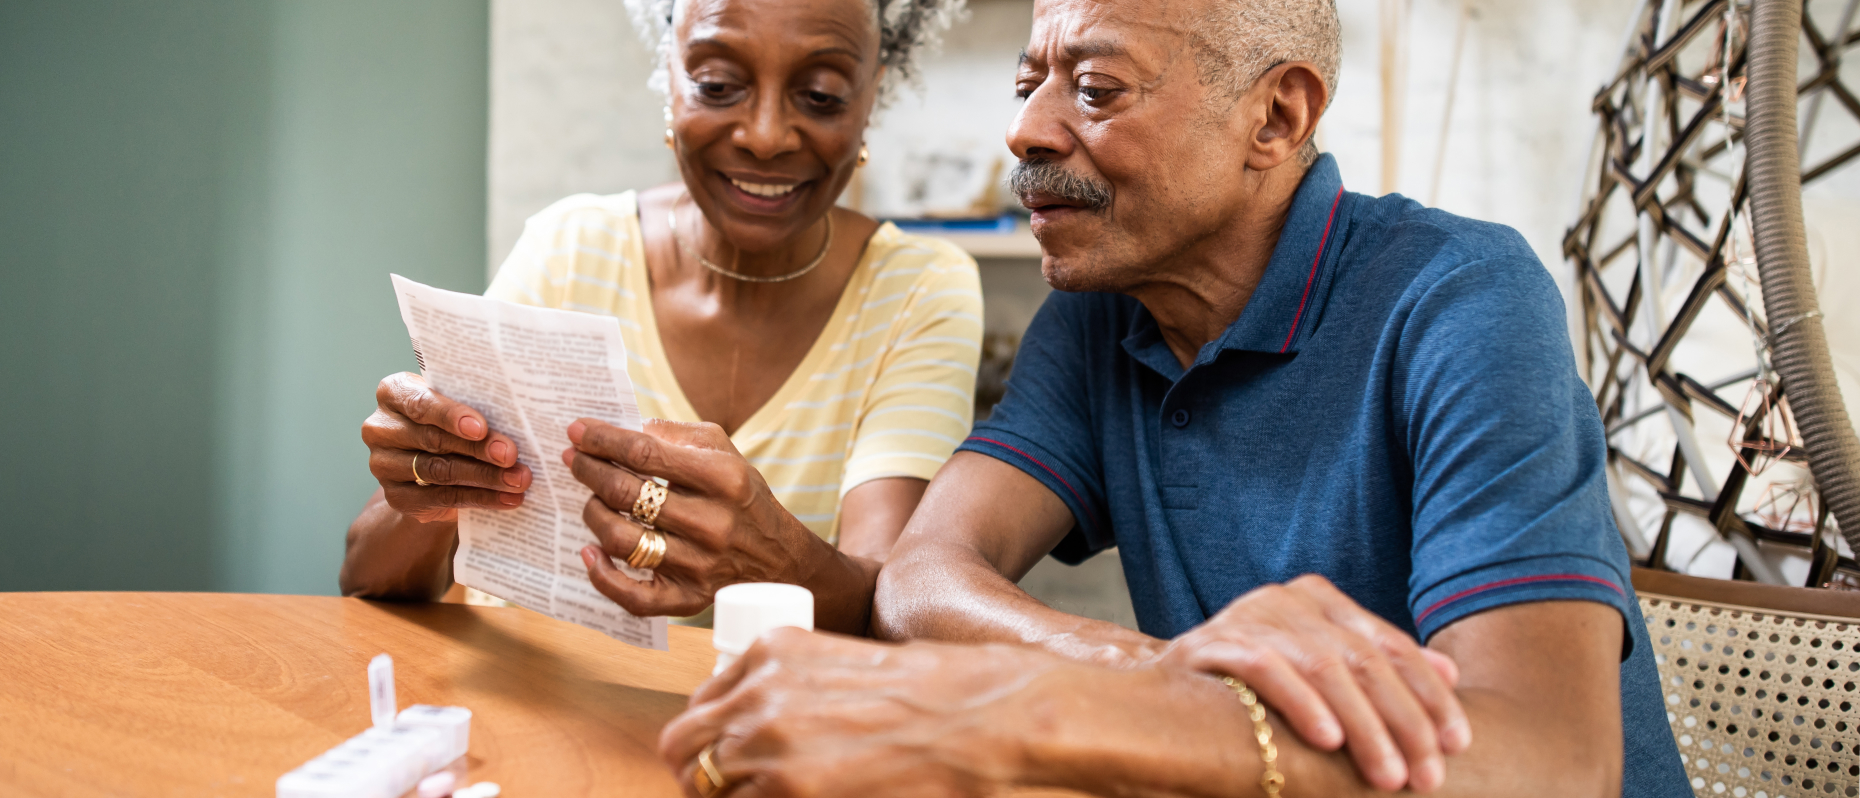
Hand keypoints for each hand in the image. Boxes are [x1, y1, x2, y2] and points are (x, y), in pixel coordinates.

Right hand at [361, 372, 530, 522]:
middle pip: (434, 439)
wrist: (428, 471)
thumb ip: (473, 409)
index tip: (481, 428)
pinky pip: (442, 498)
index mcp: (394, 393)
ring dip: (485, 477)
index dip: (451, 416)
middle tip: (511, 455)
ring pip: (440, 471)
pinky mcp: (396, 497)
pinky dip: (480, 498)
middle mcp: (381, 428)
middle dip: (478, 448)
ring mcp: (383, 465)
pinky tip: (507, 498)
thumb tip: (518, 424)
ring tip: (518, 480)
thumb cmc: (449, 424)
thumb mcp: (455, 409)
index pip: (420, 403)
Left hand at [564, 418, 833, 617]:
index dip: (603, 440)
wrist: (781, 558)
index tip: (577, 430)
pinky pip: (634, 596)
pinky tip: (589, 553)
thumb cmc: (743, 498)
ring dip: (593, 514)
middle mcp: (712, 522)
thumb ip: (678, 435)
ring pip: (621, 540)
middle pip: (626, 493)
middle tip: (573, 460)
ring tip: (590, 500)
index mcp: (723, 478)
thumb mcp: (726, 452)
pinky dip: (602, 576)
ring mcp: (699, 565)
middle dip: (589, 470)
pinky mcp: (689, 598)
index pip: (645, 453)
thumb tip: (628, 429)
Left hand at [658, 628, 1046, 797]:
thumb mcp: (845, 665)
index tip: (728, 759)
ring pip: (702, 786)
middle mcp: (757, 692)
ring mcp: (767, 743)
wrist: (977, 717)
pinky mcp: (788, 790)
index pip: (700, 704)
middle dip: (698, 774)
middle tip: (731, 792)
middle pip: (682, 748)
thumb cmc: (932, 694)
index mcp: (771, 651)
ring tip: (776, 794)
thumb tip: (760, 733)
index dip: (710, 739)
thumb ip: (794, 688)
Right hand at [1154, 574, 1469, 792]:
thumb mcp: (1323, 677)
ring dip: (1364, 726)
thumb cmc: (1253, 694)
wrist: (1160, 697)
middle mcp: (1288, 598)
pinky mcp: (1213, 641)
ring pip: (1324, 667)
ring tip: (1387, 774)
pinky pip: (1267, 669)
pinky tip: (1328, 740)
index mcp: (1321, 599)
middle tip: (1426, 776)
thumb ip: (1379, 669)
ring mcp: (1249, 614)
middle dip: (1403, 723)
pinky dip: (1302, 704)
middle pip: (1364, 660)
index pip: (1391, 647)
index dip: (1430, 696)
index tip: (1458, 743)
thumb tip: (1450, 672)